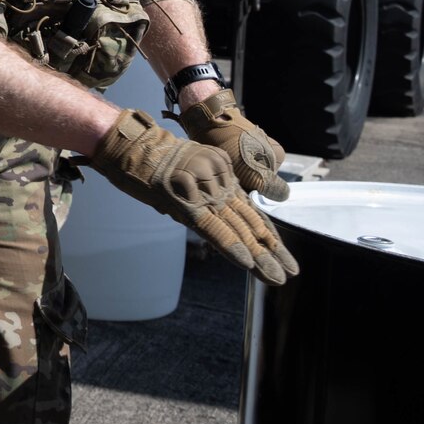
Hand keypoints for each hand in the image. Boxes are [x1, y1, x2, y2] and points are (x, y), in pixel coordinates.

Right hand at [91, 109, 298, 284]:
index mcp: (223, 178)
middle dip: (270, 250)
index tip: (283, 255)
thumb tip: (216, 222)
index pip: (250, 211)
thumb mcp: (191, 172)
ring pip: (237, 228)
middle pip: (249, 221)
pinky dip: (231, 246)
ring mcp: (206, 191)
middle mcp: (220, 183)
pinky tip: (248, 263)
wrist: (133, 148)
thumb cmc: (154, 162)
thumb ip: (206, 195)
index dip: (268, 235)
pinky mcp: (190, 200)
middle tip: (289, 272)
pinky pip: (213, 228)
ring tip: (276, 276)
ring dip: (258, 256)